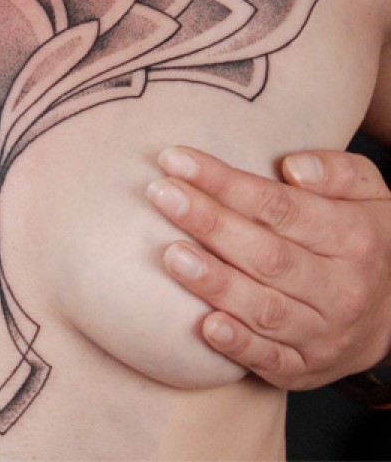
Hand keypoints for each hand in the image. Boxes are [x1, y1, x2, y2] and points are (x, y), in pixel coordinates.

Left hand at [146, 146, 390, 388]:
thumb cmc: (361, 233)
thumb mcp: (367, 191)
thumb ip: (335, 170)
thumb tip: (293, 167)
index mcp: (352, 237)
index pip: (280, 207)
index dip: (224, 182)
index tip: (175, 160)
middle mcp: (341, 289)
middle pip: (267, 256)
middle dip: (209, 223)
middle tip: (161, 195)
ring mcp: (324, 333)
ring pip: (265, 309)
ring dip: (215, 283)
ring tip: (172, 254)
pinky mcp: (305, 368)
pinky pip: (271, 361)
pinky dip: (238, 346)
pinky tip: (205, 326)